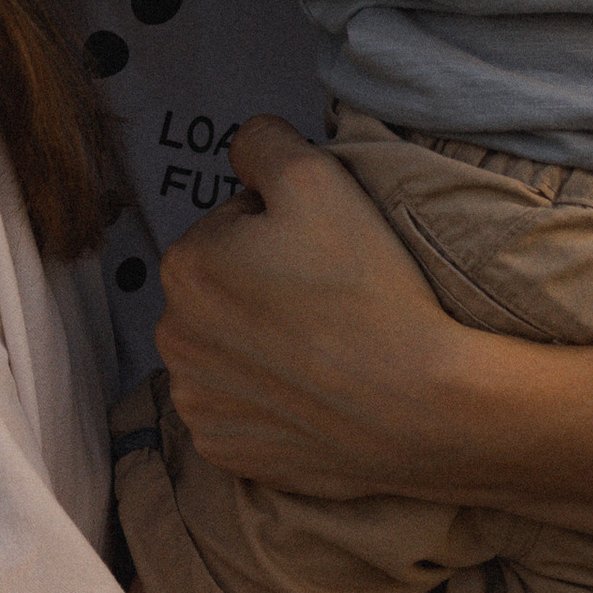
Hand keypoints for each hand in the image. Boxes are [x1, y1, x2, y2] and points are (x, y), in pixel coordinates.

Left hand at [157, 116, 486, 500]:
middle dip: (263, 286)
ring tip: (323, 346)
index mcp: (184, 266)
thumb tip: (243, 149)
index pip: (231, 225)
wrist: (420, 404)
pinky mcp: (223, 450)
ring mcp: (196, 402)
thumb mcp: (315, 174)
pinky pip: (239, 408)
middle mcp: (172, 337)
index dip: (281, 231)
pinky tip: (313, 392)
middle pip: (224, 288)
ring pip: (228, 348)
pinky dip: (269, 399)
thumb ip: (260, 142)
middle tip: (328, 298)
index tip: (323, 254)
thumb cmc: (366, 286)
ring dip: (262, 342)